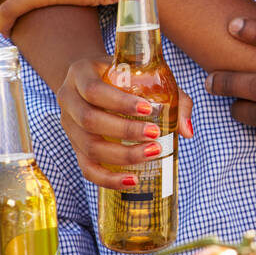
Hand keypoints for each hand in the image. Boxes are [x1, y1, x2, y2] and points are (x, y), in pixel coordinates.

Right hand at [57, 57, 193, 188]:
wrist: (91, 80)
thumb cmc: (124, 76)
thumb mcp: (145, 74)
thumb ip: (173, 97)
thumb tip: (186, 131)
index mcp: (80, 74)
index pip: (94, 90)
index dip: (120, 103)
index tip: (149, 109)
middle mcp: (69, 100)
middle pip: (89, 120)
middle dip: (125, 131)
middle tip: (156, 135)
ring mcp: (69, 126)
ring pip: (88, 147)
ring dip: (122, 154)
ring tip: (152, 153)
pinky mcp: (75, 147)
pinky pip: (87, 168)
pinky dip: (109, 178)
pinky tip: (132, 180)